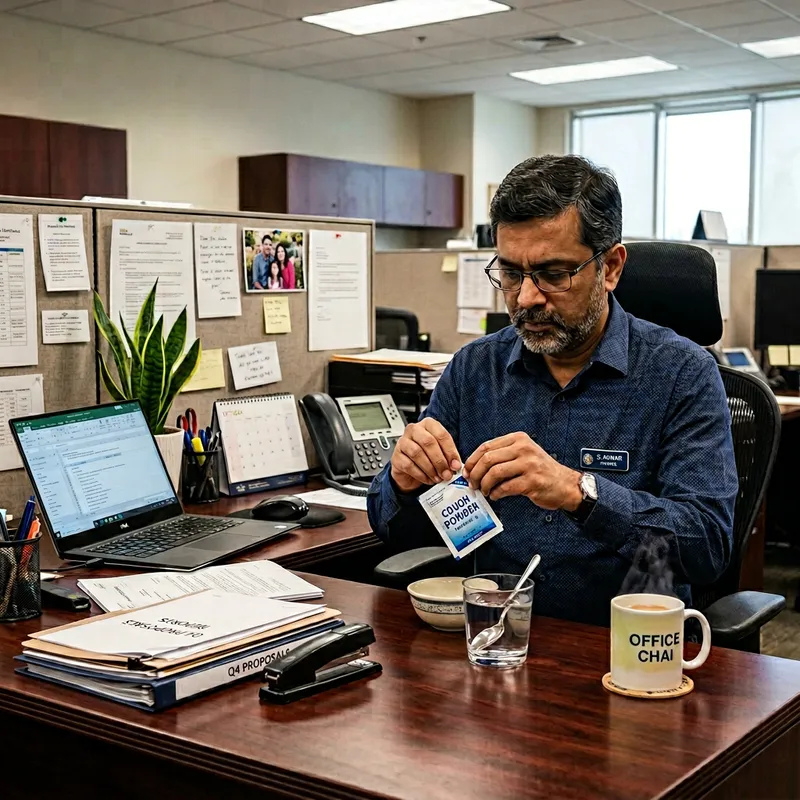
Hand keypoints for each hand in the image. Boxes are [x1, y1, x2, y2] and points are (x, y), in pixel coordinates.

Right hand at [390, 418, 460, 493]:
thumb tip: (456, 466)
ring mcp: (402, 442)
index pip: (441, 434)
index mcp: (428, 425)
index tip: (456, 465)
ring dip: (430, 468)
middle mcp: (414, 430)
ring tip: (438, 477)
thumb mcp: (440, 453)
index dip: (450, 451)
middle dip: (440, 460)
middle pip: (428, 442)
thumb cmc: (427, 457)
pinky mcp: (396, 456)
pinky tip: (428, 479)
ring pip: (417, 453)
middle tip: (447, 473)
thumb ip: (448, 457)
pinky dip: (421, 475)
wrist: (409, 470)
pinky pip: (408, 465)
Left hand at [463, 432, 581, 510]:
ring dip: (484, 485)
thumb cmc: (539, 470)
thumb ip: (502, 456)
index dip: (472, 460)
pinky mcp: (532, 482)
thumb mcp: (523, 454)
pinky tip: (495, 496)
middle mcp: (524, 448)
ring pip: (495, 473)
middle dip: (475, 474)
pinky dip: (496, 493)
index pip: (486, 446)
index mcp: (518, 439)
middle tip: (472, 484)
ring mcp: (529, 465)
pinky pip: (505, 488)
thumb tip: (473, 466)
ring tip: (484, 491)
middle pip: (488, 459)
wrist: (565, 484)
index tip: (466, 471)